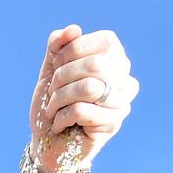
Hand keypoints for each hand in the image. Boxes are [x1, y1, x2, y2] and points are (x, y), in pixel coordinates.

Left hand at [29, 24, 138, 172]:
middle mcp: (125, 80)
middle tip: (51, 92)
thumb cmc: (52, 105)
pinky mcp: (113, 125)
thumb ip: (58, 46)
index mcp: (115, 61)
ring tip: (52, 109)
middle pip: (96, 64)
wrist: (47, 143)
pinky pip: (83, 111)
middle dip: (62, 77)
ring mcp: (122, 103)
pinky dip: (61, 117)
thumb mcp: (50, 71)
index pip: (106, 41)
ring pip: (90, 87)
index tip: (56, 65)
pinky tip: (59, 125)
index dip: (75, 49)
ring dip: (59, 98)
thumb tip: (73, 29)